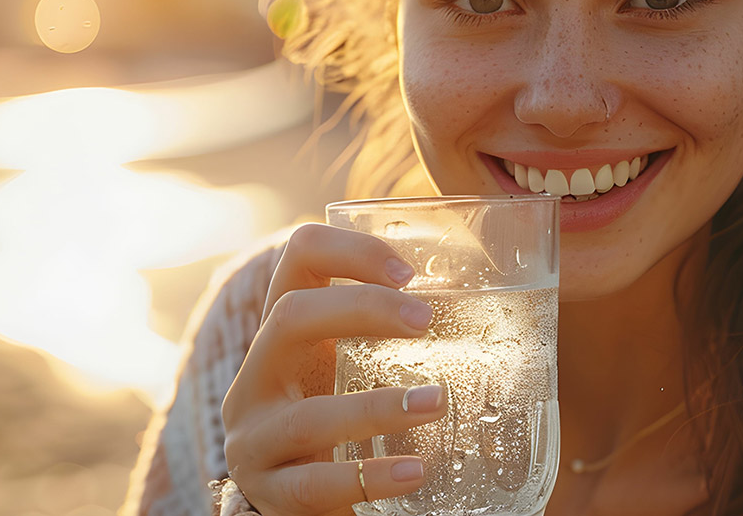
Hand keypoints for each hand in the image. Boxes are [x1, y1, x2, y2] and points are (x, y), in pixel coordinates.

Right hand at [221, 223, 445, 514]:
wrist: (289, 496)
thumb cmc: (333, 418)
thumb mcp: (347, 365)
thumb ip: (387, 337)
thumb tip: (488, 313)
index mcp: (284, 331)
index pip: (299, 257)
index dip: (350, 250)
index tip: (408, 272)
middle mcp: (257, 374)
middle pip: (289, 316)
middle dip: (361, 309)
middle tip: (425, 321)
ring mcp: (255, 436)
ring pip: (307, 416)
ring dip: (378, 408)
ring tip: (438, 402)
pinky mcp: (267, 491)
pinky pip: (315, 484)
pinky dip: (371, 478)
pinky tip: (415, 471)